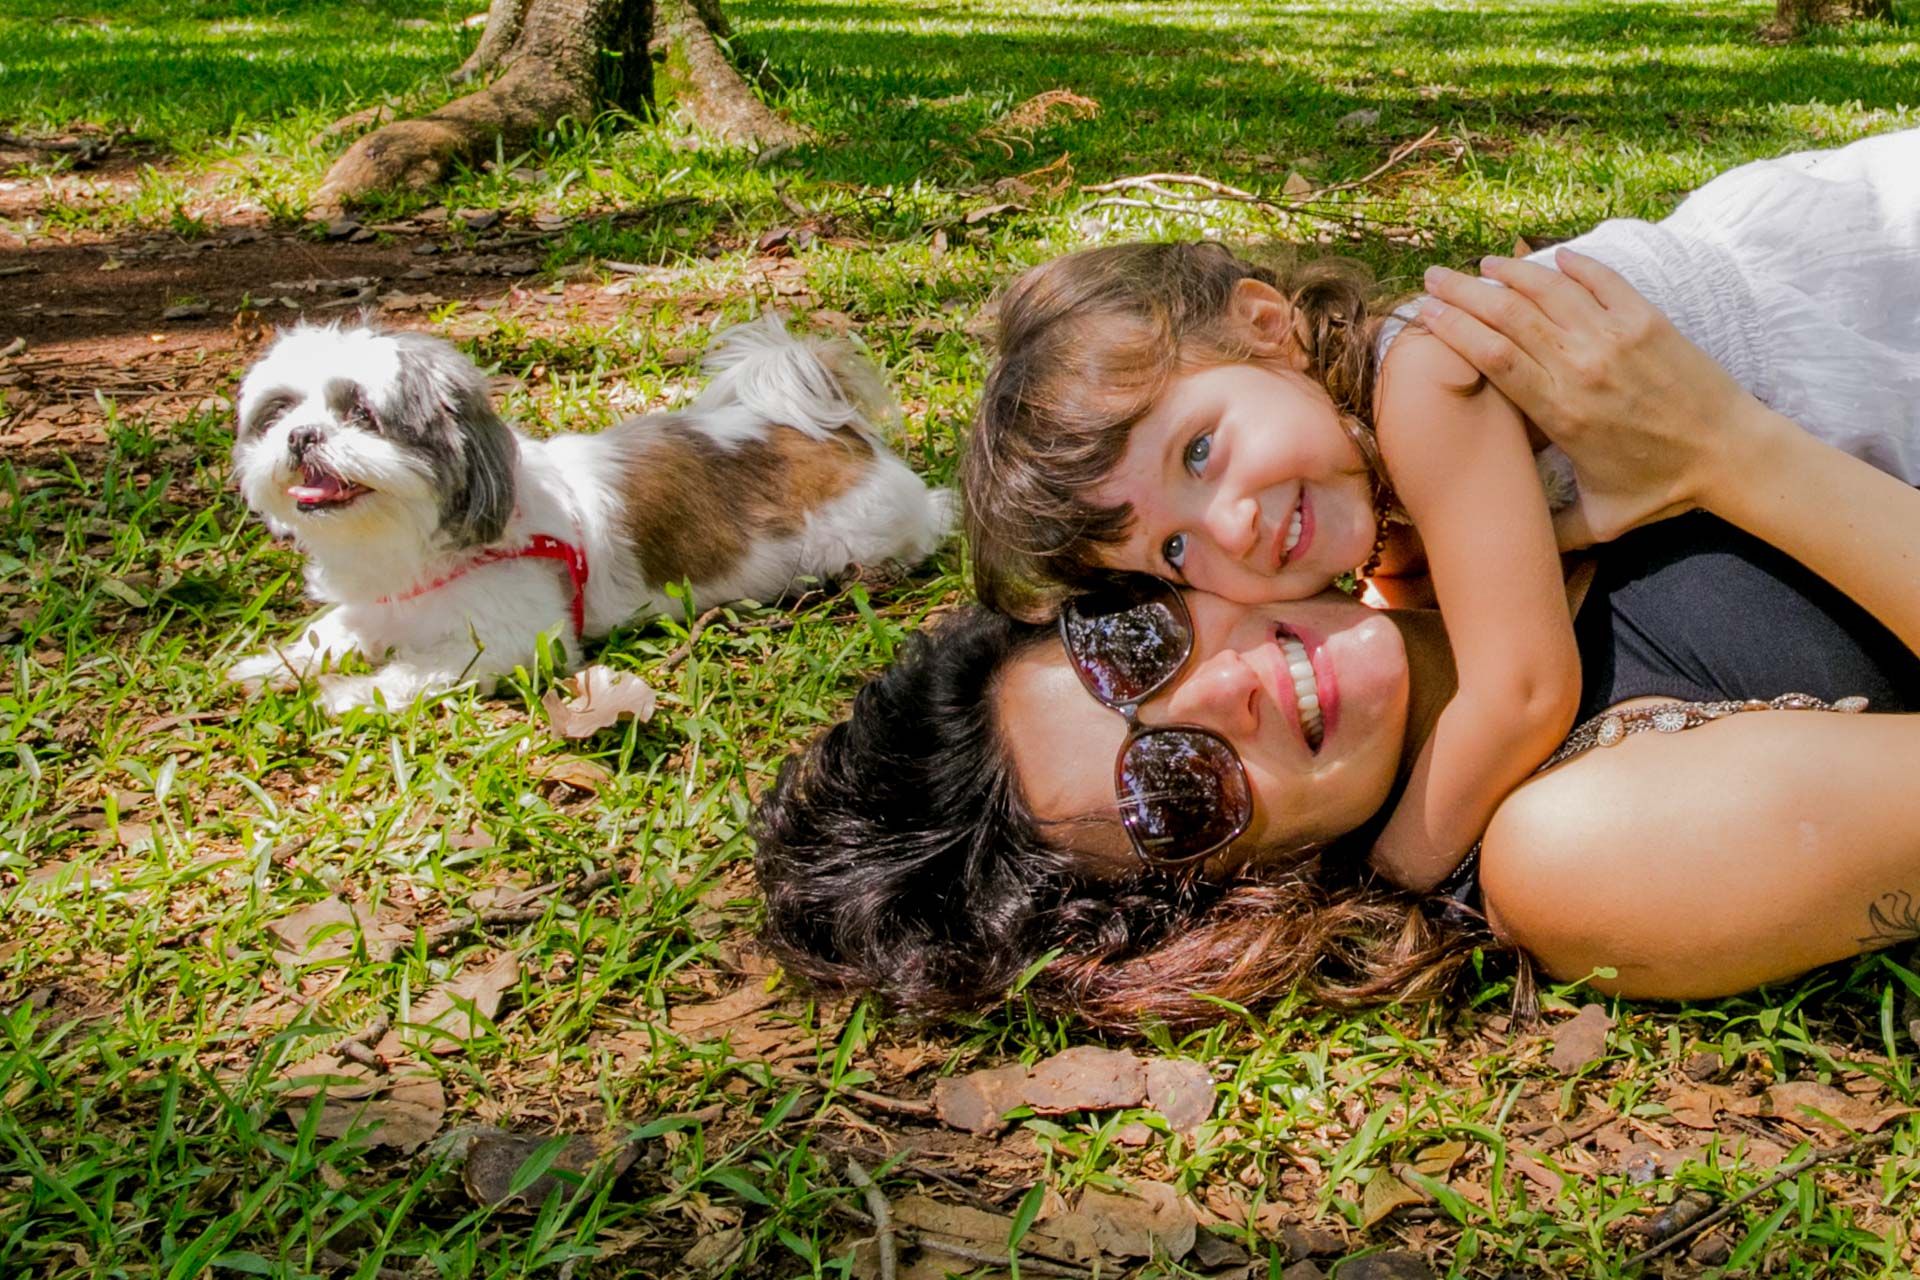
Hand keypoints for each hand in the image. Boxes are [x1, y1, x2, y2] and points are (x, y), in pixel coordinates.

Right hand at [1417, 250, 1778, 547]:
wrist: (1731, 456)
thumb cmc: (1662, 490)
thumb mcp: (1598, 521)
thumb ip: (1549, 531)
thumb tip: (1505, 547)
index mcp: (1560, 412)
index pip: (1492, 356)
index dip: (1453, 329)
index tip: (1427, 314)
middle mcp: (1582, 367)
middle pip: (1508, 315)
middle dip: (1464, 291)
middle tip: (1434, 278)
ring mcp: (1616, 338)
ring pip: (1549, 290)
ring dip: (1511, 271)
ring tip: (1482, 264)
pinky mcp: (1648, 320)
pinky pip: (1603, 280)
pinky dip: (1576, 266)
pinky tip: (1555, 259)